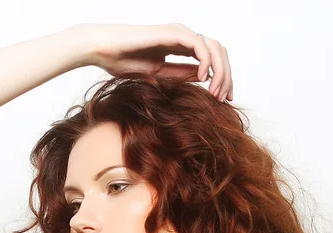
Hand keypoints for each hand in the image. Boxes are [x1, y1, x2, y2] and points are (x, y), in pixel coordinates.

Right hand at [80, 22, 232, 101]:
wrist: (106, 51)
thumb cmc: (124, 62)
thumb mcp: (159, 75)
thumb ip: (181, 75)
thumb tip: (203, 80)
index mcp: (181, 46)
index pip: (212, 60)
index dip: (222, 79)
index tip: (223, 99)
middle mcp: (185, 37)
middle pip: (219, 53)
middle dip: (227, 76)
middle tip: (225, 99)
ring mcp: (181, 33)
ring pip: (215, 48)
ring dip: (220, 71)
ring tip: (215, 92)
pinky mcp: (174, 33)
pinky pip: (200, 46)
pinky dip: (206, 62)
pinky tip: (203, 78)